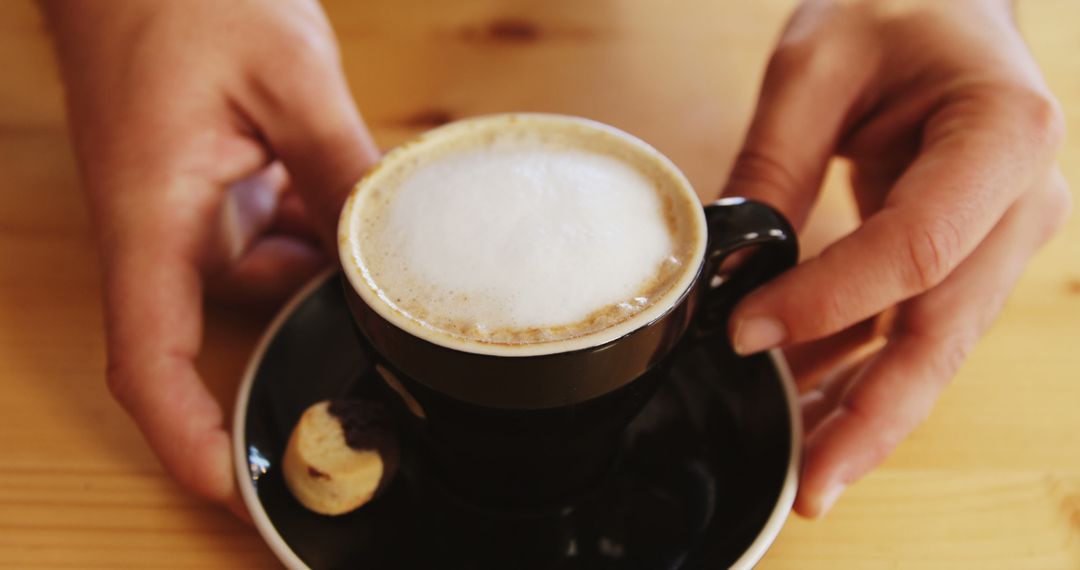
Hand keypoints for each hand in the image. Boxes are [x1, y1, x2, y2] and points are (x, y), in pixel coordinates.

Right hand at [43, 0, 379, 515]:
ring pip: (262, 276)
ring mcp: (181, 206)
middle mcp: (159, 225)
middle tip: (381, 330)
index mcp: (152, 213)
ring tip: (379, 235)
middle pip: (224, 325)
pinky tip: (351, 199)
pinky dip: (311, 226)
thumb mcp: (287, 78)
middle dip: (301, 330)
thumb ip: (339, 167)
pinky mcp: (205, 183)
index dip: (184, 433)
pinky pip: (265, 233)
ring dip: (321, 264)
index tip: (230, 483)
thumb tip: (385, 243)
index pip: (151, 356)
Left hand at [722, 0, 1069, 516]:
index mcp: (1000, 137)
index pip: (917, 248)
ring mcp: (1002, 237)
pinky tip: (813, 407)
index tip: (745, 331)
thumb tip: (732, 270)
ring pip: (934, 348)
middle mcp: (1021, 201)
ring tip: (808, 469)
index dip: (830, 302)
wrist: (949, 5)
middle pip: (943, 330)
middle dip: (873, 415)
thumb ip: (775, 165)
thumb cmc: (896, 10)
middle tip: (813, 484)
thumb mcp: (816, 66)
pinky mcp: (969, 256)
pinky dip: (864, 372)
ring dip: (868, 411)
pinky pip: (916, 330)